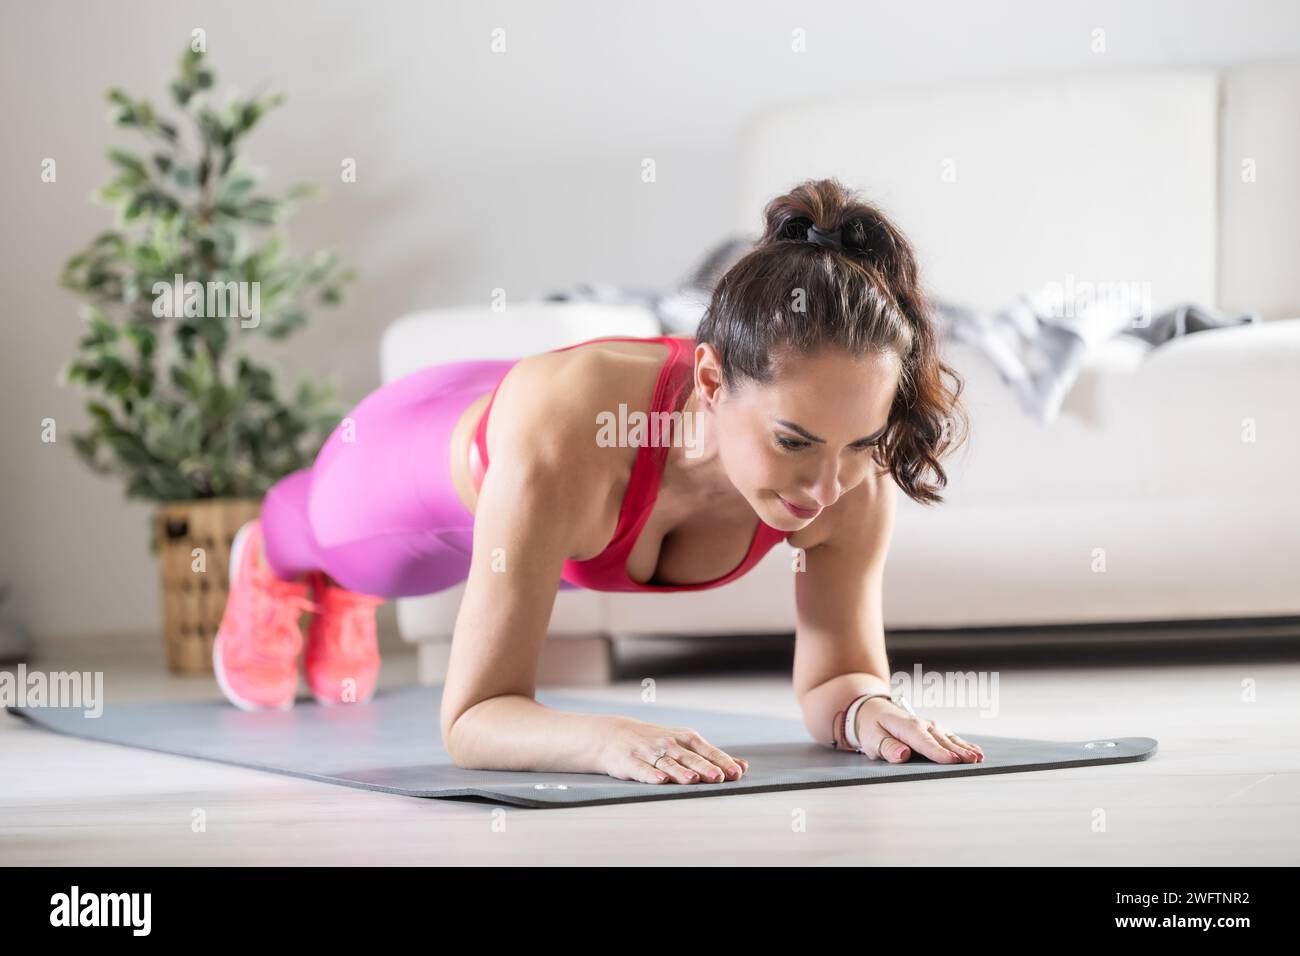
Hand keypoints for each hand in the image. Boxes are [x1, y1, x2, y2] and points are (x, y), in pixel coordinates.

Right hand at [596, 717, 748, 784]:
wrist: (614, 735)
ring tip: (693, 780)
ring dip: (680, 772)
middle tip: (719, 778)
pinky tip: (661, 781)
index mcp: (684, 739)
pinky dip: (651, 775)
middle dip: (705, 767)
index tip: (736, 772)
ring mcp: (649, 752)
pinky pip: (642, 770)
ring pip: (668, 764)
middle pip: (689, 758)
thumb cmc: (657, 742)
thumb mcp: (684, 744)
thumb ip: (712, 757)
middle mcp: (668, 744)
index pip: (706, 750)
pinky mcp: (630, 762)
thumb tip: (742, 767)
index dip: (721, 761)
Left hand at [855, 697, 984, 763]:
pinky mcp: (936, 731)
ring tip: (978, 758)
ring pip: (950, 739)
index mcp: (906, 727)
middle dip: (958, 751)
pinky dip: (965, 745)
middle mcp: (922, 724)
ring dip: (965, 748)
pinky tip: (977, 752)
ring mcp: (931, 727)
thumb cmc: (873, 728)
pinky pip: (952, 738)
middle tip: (973, 762)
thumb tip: (902, 755)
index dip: (937, 752)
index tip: (952, 761)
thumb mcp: (872, 739)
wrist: (874, 711)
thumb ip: (887, 747)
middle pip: (941, 741)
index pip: (923, 742)